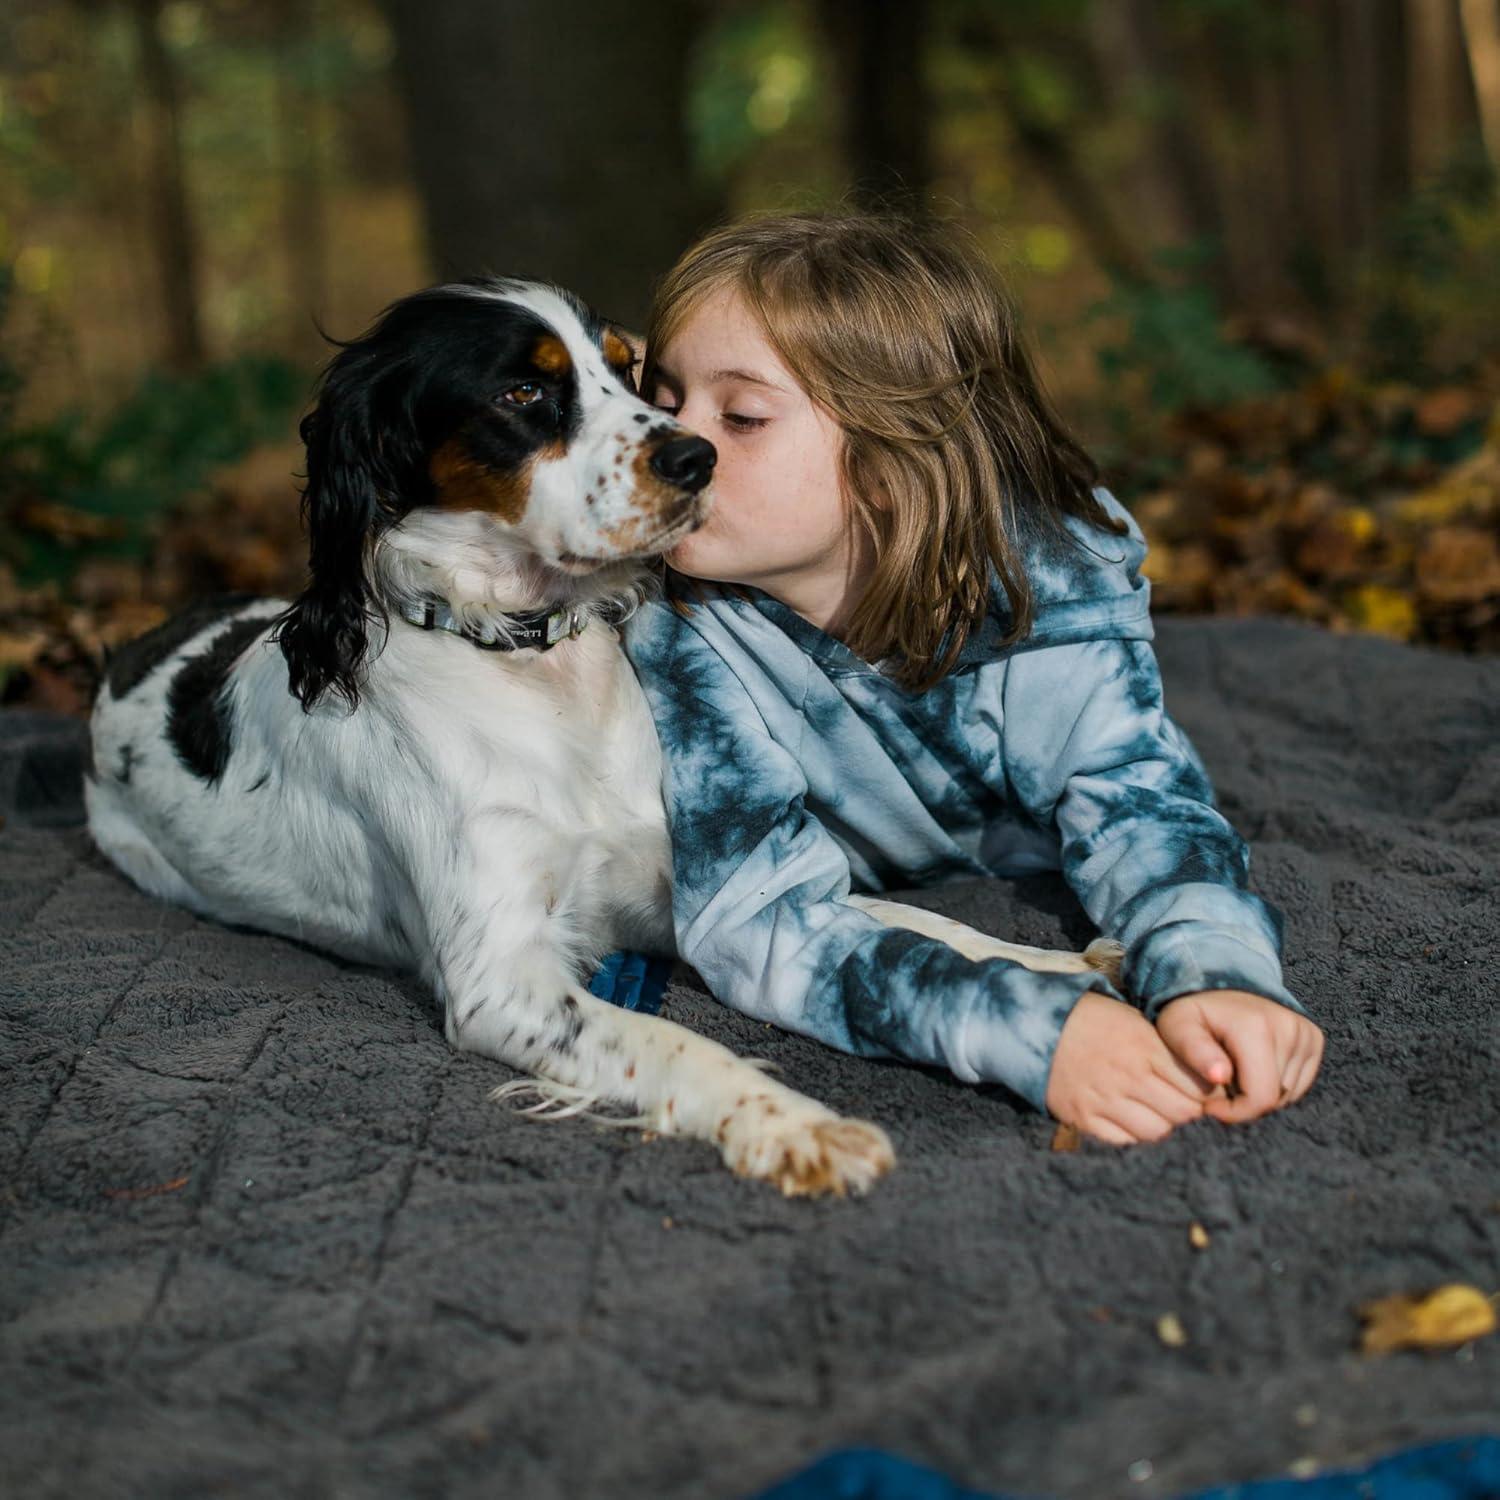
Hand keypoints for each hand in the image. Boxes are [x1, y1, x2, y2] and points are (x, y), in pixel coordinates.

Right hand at [1045, 992, 1220, 1145]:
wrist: (1036, 1024)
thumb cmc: (1092, 1019)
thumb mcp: (1134, 1020)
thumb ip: (1166, 1048)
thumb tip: (1204, 1079)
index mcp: (1145, 1047)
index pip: (1199, 1086)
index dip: (1206, 1093)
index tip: (1201, 1091)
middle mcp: (1128, 1075)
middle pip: (1183, 1113)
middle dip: (1189, 1113)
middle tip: (1179, 1104)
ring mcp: (1104, 1099)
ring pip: (1157, 1132)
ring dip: (1162, 1126)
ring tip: (1154, 1113)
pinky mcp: (1083, 1117)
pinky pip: (1124, 1142)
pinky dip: (1133, 1136)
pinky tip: (1130, 1121)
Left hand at [1155, 989, 1323, 1123]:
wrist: (1219, 986)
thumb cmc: (1193, 1014)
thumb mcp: (1178, 1026)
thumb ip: (1194, 1050)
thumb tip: (1220, 1076)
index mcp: (1256, 1026)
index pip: (1261, 1097)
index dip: (1235, 1113)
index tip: (1210, 1106)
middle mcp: (1290, 1027)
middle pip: (1275, 1099)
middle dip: (1244, 1103)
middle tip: (1219, 1086)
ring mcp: (1306, 1033)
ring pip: (1287, 1095)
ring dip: (1259, 1095)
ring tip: (1234, 1073)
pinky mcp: (1314, 1039)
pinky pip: (1298, 1085)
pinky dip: (1275, 1087)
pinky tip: (1253, 1069)